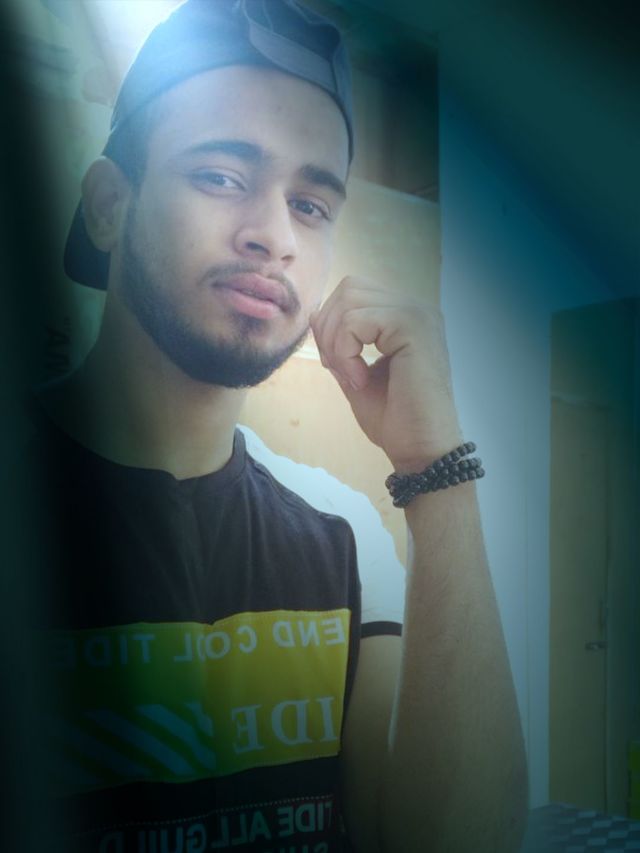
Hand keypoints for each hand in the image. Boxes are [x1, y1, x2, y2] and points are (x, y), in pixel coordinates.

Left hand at [310, 277, 462, 471]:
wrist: (422, 451)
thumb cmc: (395, 421)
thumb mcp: (355, 374)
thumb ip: (339, 344)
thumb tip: (315, 314)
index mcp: (404, 317)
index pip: (352, 293)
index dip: (331, 325)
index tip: (337, 366)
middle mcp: (416, 308)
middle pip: (348, 289)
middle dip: (328, 329)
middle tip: (337, 370)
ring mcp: (418, 314)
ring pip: (349, 302)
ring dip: (336, 342)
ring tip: (350, 376)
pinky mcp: (414, 327)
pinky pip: (356, 321)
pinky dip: (345, 351)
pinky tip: (359, 380)